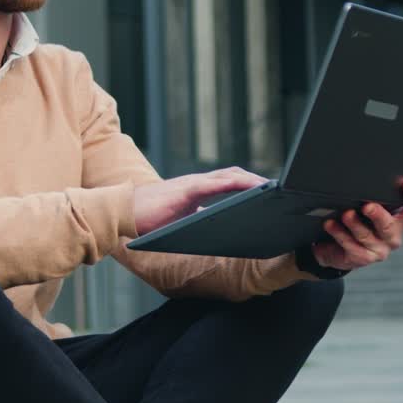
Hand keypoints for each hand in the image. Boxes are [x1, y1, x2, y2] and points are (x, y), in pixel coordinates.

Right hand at [133, 167, 269, 235]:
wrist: (121, 213)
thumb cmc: (148, 218)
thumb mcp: (180, 218)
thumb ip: (198, 217)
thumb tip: (219, 227)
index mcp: (196, 189)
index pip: (229, 180)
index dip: (249, 183)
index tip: (269, 190)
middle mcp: (196, 183)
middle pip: (234, 175)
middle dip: (257, 180)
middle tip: (280, 189)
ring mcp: (191, 185)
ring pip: (228, 176)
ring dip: (251, 181)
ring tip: (271, 189)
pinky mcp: (184, 191)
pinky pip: (214, 184)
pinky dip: (233, 184)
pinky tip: (248, 188)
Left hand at [309, 179, 402, 271]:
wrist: (339, 250)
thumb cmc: (358, 223)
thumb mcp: (368, 208)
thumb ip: (374, 196)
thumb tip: (363, 177)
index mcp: (400, 219)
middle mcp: (393, 235)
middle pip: (390, 225)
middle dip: (378, 214)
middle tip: (367, 206)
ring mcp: (380, 249)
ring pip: (366, 235)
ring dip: (354, 223)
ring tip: (345, 214)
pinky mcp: (364, 258)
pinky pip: (351, 245)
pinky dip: (339, 233)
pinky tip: (331, 225)